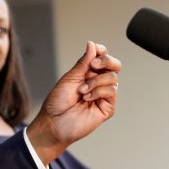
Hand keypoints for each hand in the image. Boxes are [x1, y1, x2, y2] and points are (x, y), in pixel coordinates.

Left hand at [26, 41, 120, 164]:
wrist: (54, 123)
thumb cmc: (58, 102)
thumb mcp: (70, 77)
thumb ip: (84, 62)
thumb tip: (92, 45)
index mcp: (88, 73)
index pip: (102, 57)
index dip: (102, 51)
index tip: (96, 50)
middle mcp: (98, 82)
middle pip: (114, 65)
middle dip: (106, 61)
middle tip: (93, 65)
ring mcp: (103, 95)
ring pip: (113, 78)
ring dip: (95, 81)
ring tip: (82, 90)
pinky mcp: (107, 107)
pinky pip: (111, 92)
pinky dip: (98, 92)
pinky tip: (87, 98)